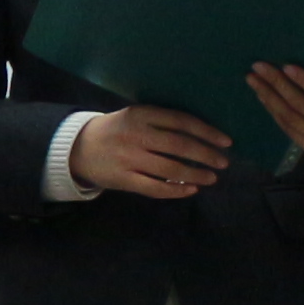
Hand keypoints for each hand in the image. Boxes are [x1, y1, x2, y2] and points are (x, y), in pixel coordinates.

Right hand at [66, 103, 228, 199]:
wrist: (78, 148)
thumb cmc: (116, 130)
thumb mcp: (135, 116)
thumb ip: (162, 122)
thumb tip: (202, 134)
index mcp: (141, 114)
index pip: (181, 121)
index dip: (206, 132)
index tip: (226, 141)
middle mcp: (136, 134)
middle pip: (179, 145)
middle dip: (206, 155)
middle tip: (224, 162)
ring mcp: (129, 158)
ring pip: (170, 168)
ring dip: (195, 174)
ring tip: (212, 178)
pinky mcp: (124, 179)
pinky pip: (155, 188)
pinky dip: (176, 190)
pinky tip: (191, 190)